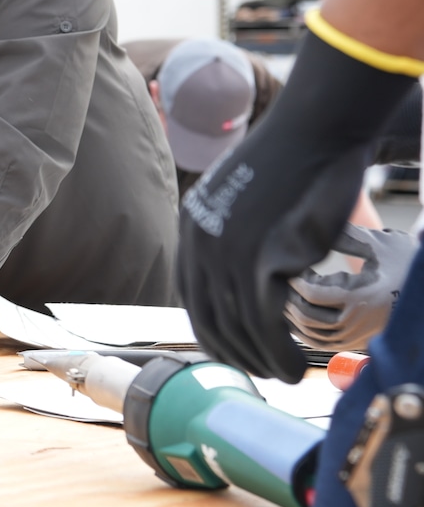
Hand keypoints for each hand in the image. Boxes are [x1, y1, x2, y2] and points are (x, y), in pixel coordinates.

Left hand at [179, 29, 419, 381]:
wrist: (316, 131)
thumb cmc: (294, 162)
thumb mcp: (244, 197)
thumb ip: (232, 231)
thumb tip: (236, 267)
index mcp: (192, 225)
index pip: (191, 293)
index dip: (212, 329)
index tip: (234, 351)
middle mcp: (200, 240)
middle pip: (209, 316)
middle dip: (236, 353)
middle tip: (265, 373)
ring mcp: (226, 251)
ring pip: (238, 326)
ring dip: (264, 360)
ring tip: (288, 376)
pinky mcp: (260, 259)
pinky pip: (264, 323)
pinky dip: (281, 352)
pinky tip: (298, 366)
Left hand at [288, 222, 417, 351]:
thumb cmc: (405, 263)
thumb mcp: (377, 243)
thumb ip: (343, 236)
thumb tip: (310, 227)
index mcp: (361, 295)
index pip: (313, 293)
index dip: (293, 281)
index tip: (284, 267)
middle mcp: (358, 321)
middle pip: (307, 316)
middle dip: (286, 298)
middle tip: (276, 282)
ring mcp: (357, 335)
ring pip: (312, 334)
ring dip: (291, 316)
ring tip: (280, 296)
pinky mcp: (356, 342)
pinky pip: (321, 343)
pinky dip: (303, 331)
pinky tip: (293, 315)